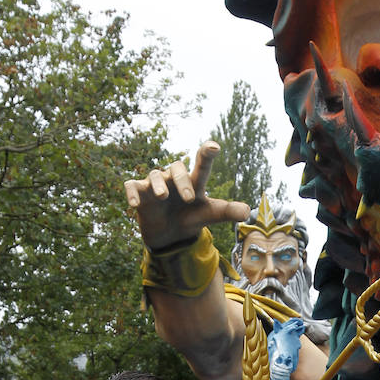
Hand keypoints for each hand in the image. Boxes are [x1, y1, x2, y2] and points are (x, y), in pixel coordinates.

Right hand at [124, 142, 250, 251]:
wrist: (169, 233)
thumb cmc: (191, 217)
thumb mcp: (209, 215)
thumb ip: (227, 211)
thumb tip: (247, 211)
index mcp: (193, 182)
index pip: (201, 164)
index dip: (206, 154)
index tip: (214, 146)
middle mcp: (174, 179)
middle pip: (177, 168)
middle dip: (182, 181)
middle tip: (188, 198)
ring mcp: (155, 185)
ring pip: (155, 175)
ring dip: (159, 185)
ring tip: (163, 197)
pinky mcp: (140, 193)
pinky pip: (132, 186)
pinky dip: (132, 192)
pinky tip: (134, 204)